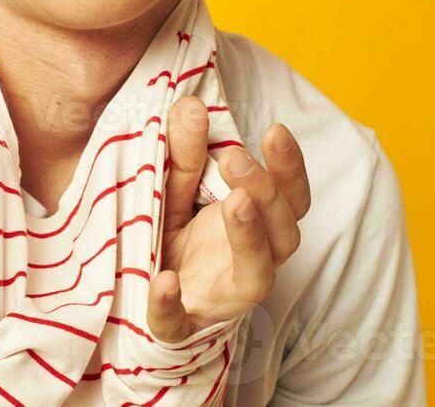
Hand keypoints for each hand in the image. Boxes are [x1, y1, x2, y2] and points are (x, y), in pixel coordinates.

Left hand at [147, 96, 310, 341]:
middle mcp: (252, 262)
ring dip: (249, 239)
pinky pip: (180, 323)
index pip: (289, 198)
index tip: (276, 131)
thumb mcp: (175, 190)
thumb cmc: (176, 238)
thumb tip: (190, 105)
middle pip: (283, 232)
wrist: (144, 299)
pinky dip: (170, 305)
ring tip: (234, 203)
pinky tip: (163, 282)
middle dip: (266, 193)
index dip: (290, 167)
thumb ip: (184, 154)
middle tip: (236, 158)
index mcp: (256, 225)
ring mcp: (222, 299)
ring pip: (257, 277)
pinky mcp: (184, 327)